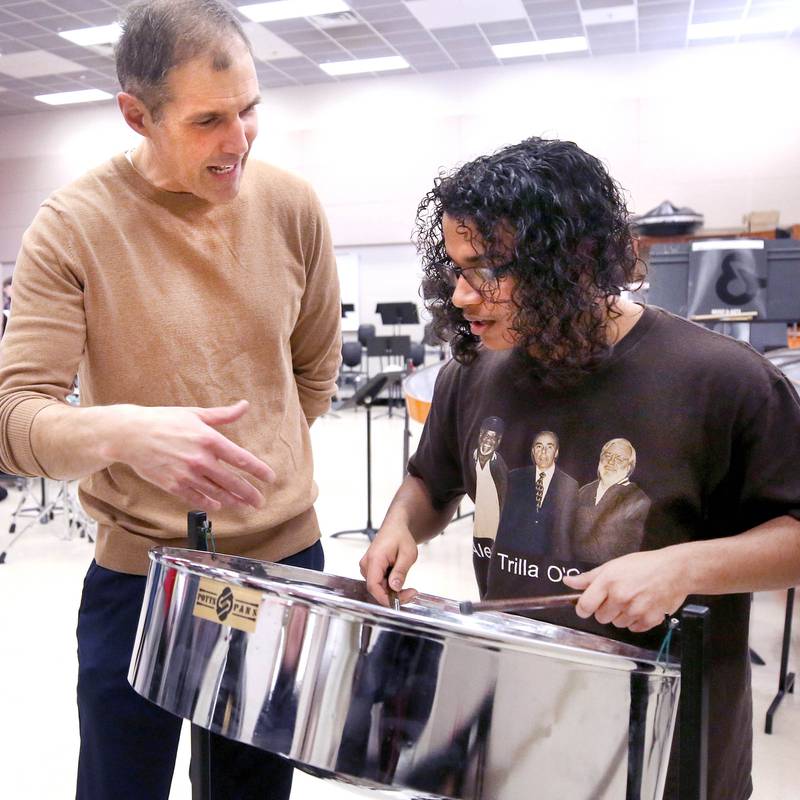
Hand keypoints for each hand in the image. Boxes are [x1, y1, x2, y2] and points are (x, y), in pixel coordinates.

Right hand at [108, 399, 274, 510]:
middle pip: (232, 481)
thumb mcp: (195, 414)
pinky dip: (209, 504)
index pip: (242, 459)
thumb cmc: (164, 420)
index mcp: (209, 440)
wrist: (130, 434)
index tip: (271, 478)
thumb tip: (244, 405)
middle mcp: (201, 459)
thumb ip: (222, 415)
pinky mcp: (173, 485)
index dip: (259, 470)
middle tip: (260, 502)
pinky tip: (219, 506)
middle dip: (249, 493)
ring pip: (216, 493)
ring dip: (233, 501)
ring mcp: (186, 474)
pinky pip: (196, 499)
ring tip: (245, 506)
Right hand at [359, 526, 418, 606]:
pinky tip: (399, 579)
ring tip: (408, 586)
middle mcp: (367, 564)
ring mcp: (367, 567)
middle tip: (412, 593)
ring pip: (378, 588)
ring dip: (392, 591)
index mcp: (374, 559)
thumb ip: (400, 571)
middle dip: (394, 595)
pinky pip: (378, 583)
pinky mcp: (370, 569)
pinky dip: (390, 586)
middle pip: (376, 589)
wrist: (395, 527)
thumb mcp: (407, 554)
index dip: (385, 598)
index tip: (399, 603)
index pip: (373, 586)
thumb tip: (395, 588)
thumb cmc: (401, 537)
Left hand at [563, 547, 689, 632]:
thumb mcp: (612, 566)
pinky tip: (642, 607)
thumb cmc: (643, 565)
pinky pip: (633, 628)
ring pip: (617, 624)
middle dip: (605, 609)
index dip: (583, 608)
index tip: (586, 607)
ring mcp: (636, 610)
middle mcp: (620, 597)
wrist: (674, 570)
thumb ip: (588, 577)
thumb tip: (568, 581)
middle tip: (616, 597)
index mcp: (608, 582)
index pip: (585, 606)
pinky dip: (636, 621)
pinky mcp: (650, 620)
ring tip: (632, 599)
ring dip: (621, 615)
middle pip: (601, 617)